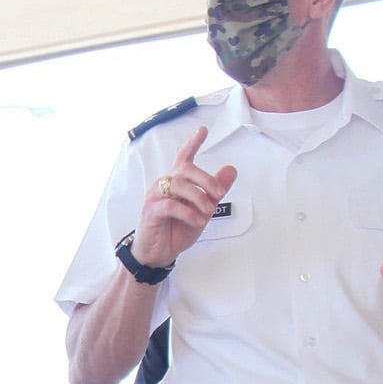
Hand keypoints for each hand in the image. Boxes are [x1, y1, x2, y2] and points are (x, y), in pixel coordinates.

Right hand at [131, 127, 237, 267]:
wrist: (158, 253)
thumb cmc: (176, 229)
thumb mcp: (203, 209)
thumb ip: (215, 190)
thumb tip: (231, 170)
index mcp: (177, 182)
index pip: (184, 157)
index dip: (193, 142)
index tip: (203, 130)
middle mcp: (165, 185)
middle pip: (185, 169)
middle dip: (205, 179)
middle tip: (219, 193)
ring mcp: (156, 197)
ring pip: (178, 184)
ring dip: (198, 196)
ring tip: (209, 210)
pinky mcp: (151, 211)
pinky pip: (170, 205)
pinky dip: (187, 212)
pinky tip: (197, 220)